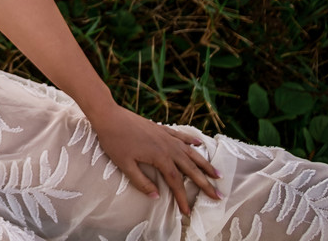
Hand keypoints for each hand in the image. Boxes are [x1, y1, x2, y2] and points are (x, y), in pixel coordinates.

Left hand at [89, 103, 220, 214]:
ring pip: (191, 152)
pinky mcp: (161, 128)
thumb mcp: (125, 165)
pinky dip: (191, 140)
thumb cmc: (114, 141)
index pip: (176, 182)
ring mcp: (166, 136)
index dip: (182, 198)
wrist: (108, 115)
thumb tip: (156, 196)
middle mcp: (168, 147)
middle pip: (190, 169)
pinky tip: (199, 143)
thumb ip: (141, 182)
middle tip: (219, 196)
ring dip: (205, 164)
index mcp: (160, 157)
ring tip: (217, 174)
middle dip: (205, 183)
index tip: (187, 211)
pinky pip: (181, 136)